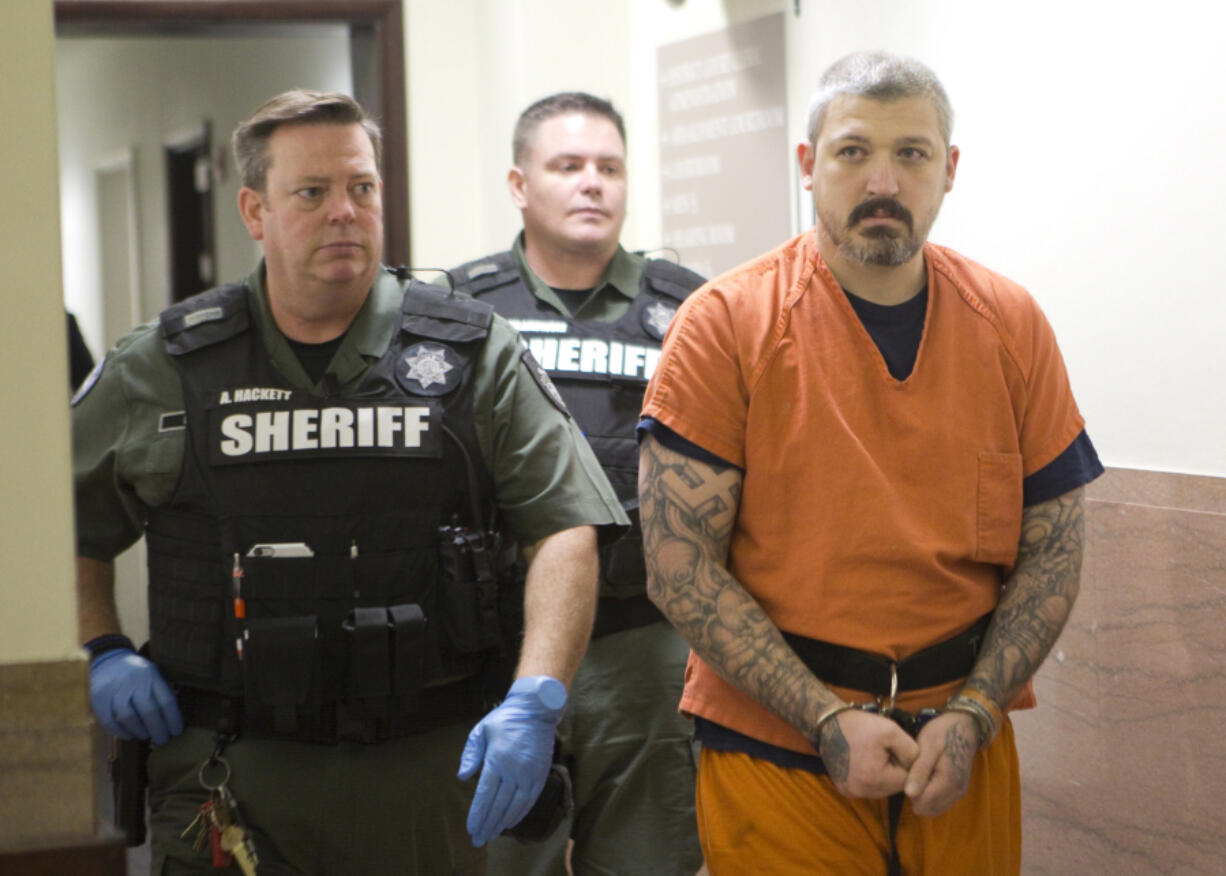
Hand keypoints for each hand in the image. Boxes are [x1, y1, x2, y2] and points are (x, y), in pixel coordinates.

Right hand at [88, 649, 183, 745]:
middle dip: (158, 729)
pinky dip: (119, 731)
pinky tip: (128, 736)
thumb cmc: (136, 672)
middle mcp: (133, 681)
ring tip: (146, 736)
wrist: (108, 659)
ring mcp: (115, 689)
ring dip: (139, 730)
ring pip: (128, 716)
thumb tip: (174, 716)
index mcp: (151, 675)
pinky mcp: (99, 698)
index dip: (173, 719)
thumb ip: (161, 690)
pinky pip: (109, 720)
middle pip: (148, 710)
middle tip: (162, 740)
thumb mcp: (153, 673)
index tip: (176, 732)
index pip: (166, 700)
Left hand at [457, 675, 566, 846]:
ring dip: (502, 824)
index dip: (478, 814)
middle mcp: (514, 770)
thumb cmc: (504, 720)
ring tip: (491, 836)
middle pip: (498, 805)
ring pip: (514, 807)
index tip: (471, 829)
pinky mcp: (541, 775)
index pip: (485, 795)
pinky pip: (530, 801)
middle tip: (478, 840)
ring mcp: (529, 774)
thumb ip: (471, 754)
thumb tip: (462, 778)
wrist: (536, 710)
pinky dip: (519, 814)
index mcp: (496, 759)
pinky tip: (510, 823)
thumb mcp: (481, 730)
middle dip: (487, 825)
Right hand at [817, 708, 918, 798]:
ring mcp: (852, 792)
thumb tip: (919, 767)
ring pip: (881, 790)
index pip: (907, 781)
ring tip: (875, 755)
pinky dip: (870, 778)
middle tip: (885, 751)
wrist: (829, 724)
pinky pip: (868, 788)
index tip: (897, 750)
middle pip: (894, 788)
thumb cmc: (861, 726)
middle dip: (895, 771)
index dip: (906, 764)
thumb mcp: (891, 731)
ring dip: (883, 776)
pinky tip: (865, 762)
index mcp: (875, 778)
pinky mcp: (845, 790)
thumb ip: (912, 751)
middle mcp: (862, 791)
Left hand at [904, 711, 978, 815]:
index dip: (910, 790)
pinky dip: (931, 796)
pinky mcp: (959, 790)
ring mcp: (959, 791)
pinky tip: (927, 779)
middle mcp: (956, 791)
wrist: (964, 726)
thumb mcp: (928, 746)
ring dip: (923, 796)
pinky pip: (941, 803)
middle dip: (916, 795)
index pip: (922, 803)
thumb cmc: (943, 733)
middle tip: (913, 772)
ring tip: (920, 774)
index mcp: (947, 780)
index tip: (908, 772)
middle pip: (927, 808)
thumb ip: (920, 770)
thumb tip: (909, 794)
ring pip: (934, 808)